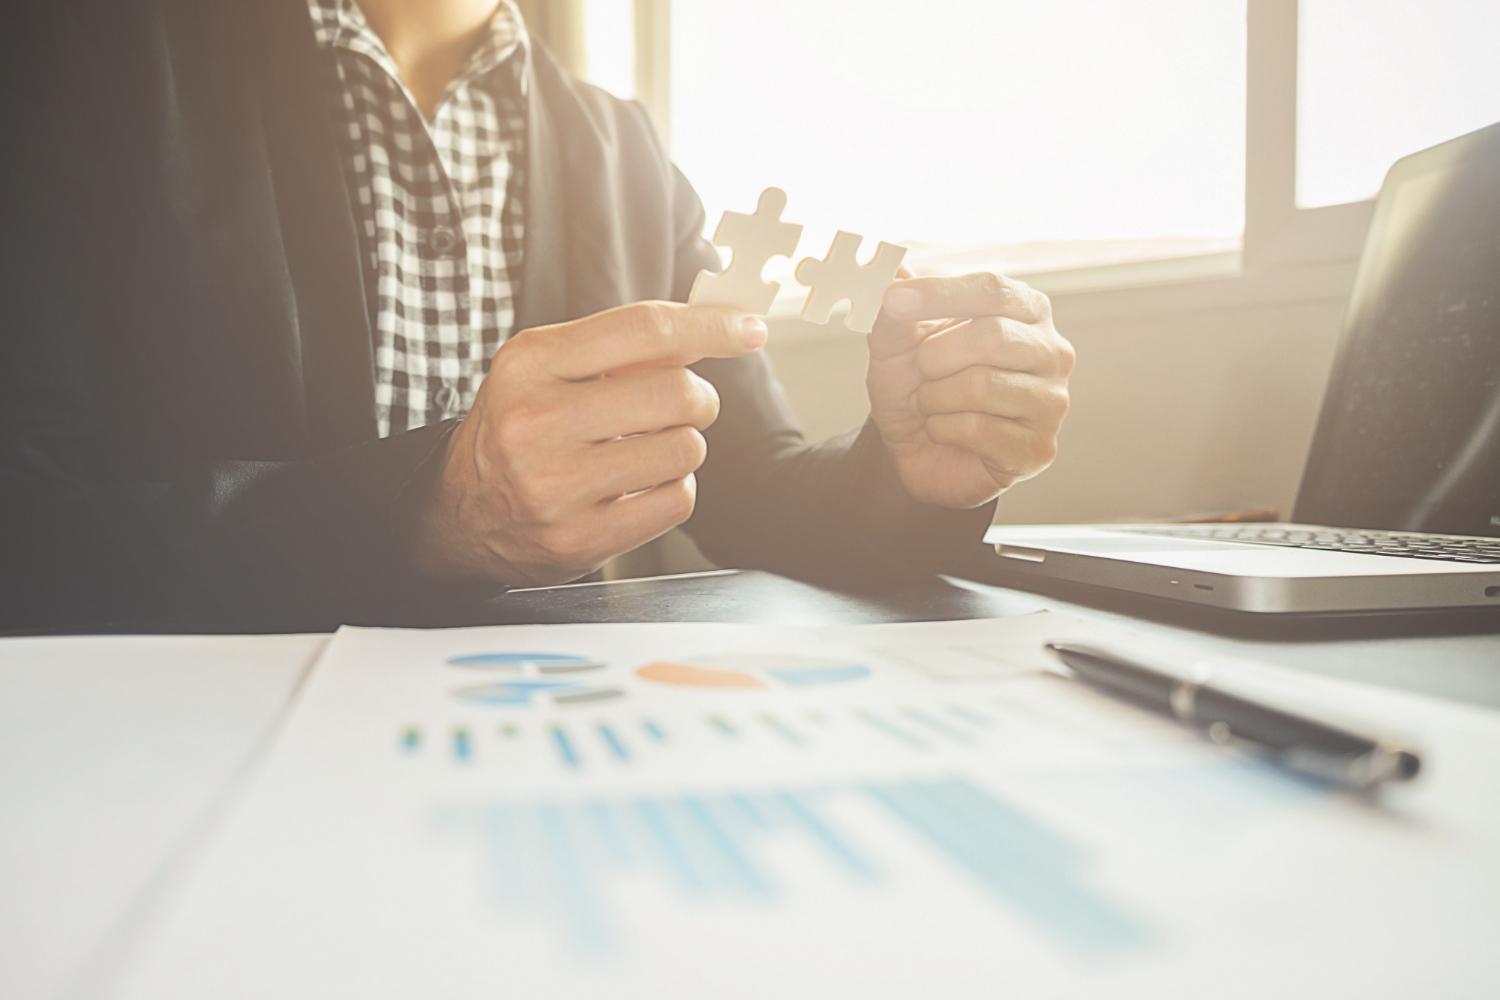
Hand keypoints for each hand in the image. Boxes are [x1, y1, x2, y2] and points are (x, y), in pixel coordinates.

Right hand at [414, 302, 767, 585]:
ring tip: (645, 451)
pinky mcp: (577, 539)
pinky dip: (674, 491)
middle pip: (678, 392)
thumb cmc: (521, 428)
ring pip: (685, 450)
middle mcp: (536, 421)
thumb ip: (623, 349)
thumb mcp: (549, 370)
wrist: (459, 513)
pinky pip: (676, 501)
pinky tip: (640, 487)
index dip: (711, 326)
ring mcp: (555, 486)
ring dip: (683, 448)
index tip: (750, 328)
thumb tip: (714, 326)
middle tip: (682, 406)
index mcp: (531, 362)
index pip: (644, 329)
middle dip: (698, 398)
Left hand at [866, 271, 1074, 508]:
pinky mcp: (1037, 448)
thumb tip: (895, 271)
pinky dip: (943, 430)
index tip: (894, 299)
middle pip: (992, 335)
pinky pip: (978, 429)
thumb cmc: (918, 386)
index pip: (992, 289)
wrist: (916, 449)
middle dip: (935, 356)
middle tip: (921, 372)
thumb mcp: (895, 345)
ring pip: (982, 386)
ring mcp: (1050, 402)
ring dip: (934, 397)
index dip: (940, 293)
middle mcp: (1050, 351)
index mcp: (1026, 310)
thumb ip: (895, 311)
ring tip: (931, 404)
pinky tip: (945, 431)